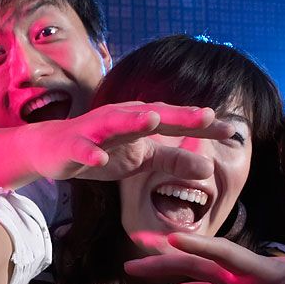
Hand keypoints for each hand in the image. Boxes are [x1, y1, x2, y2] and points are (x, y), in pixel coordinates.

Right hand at [15, 102, 232, 182]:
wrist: (53, 151)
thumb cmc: (101, 150)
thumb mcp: (141, 158)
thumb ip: (172, 161)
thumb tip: (207, 168)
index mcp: (140, 121)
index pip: (177, 122)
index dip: (203, 126)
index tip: (232, 131)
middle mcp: (121, 118)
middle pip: (153, 114)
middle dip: (179, 115)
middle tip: (205, 115)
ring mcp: (96, 130)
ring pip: (117, 122)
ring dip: (133, 120)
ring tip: (152, 120)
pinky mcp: (74, 145)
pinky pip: (84, 149)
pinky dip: (91, 152)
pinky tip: (101, 159)